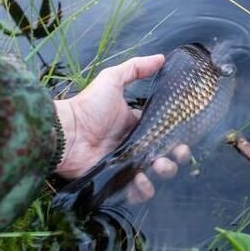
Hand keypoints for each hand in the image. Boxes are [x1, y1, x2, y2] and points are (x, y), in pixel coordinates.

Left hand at [53, 55, 190, 203]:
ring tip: (159, 165)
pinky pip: (137, 192)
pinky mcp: (116, 182)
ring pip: (155, 175)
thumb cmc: (88, 106)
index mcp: (135, 125)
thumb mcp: (111, 80)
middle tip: (177, 153)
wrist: (65, 132)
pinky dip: (144, 189)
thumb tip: (162, 58)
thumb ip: (136, 68)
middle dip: (176, 156)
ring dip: (164, 171)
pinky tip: (142, 179)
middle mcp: (134, 146)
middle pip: (165, 155)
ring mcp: (126, 166)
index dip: (176, 136)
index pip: (163, 133)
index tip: (184, 137)